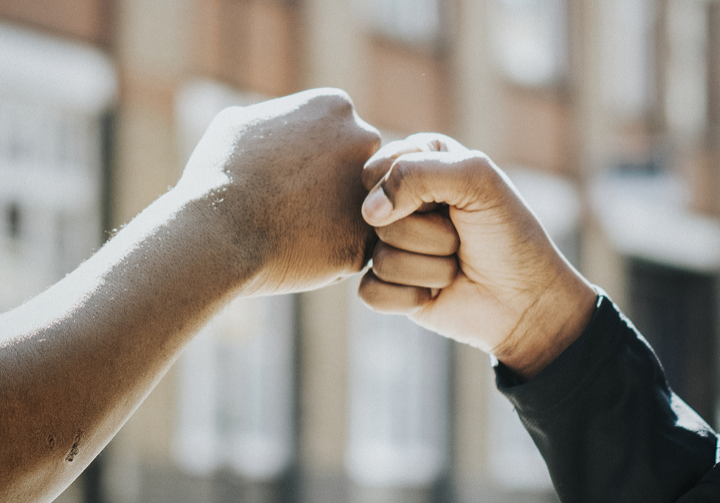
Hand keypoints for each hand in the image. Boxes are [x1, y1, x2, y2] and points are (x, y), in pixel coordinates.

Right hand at [178, 88, 380, 294]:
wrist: (216, 233)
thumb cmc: (219, 176)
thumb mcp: (235, 125)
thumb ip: (267, 120)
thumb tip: (266, 126)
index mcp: (335, 107)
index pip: (340, 134)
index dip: (312, 159)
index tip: (285, 174)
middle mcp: (365, 141)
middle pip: (359, 169)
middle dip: (334, 188)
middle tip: (293, 205)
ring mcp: (371, 192)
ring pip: (362, 211)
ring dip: (337, 222)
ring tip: (294, 231)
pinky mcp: (364, 242)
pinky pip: (352, 250)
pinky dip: (330, 256)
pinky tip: (296, 255)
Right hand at [358, 133, 596, 378]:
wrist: (526, 301)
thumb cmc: (508, 234)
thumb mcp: (476, 179)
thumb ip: (417, 172)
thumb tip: (369, 212)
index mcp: (417, 163)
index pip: (378, 169)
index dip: (413, 189)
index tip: (452, 198)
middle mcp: (398, 204)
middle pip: (376, 217)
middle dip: (428, 232)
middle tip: (460, 237)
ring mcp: (389, 246)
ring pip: (378, 257)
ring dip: (429, 267)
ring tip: (455, 265)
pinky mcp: (386, 287)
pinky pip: (371, 292)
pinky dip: (411, 296)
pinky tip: (436, 293)